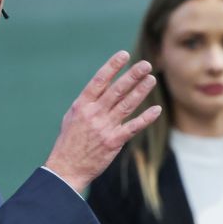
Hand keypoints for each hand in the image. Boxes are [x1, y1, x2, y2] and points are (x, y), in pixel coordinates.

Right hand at [45, 51, 160, 191]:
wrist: (66, 168)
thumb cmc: (69, 142)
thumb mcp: (72, 117)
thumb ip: (87, 103)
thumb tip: (99, 88)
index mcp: (82, 105)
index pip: (99, 80)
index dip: (112, 67)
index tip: (124, 55)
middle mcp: (94, 113)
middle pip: (116, 90)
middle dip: (132, 76)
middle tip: (146, 65)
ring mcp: (104, 127)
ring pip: (126, 105)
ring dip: (141, 91)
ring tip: (152, 79)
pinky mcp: (113, 141)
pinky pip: (133, 127)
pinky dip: (145, 118)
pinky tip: (156, 110)